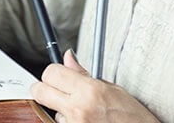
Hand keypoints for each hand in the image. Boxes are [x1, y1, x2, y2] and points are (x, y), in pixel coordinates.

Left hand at [31, 50, 159, 122]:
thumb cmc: (133, 118)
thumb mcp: (112, 89)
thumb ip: (84, 74)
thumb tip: (68, 57)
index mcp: (89, 90)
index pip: (51, 72)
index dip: (53, 72)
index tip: (57, 74)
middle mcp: (79, 109)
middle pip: (40, 91)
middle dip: (44, 89)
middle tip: (55, 90)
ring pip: (50, 112)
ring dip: (59, 110)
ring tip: (81, 112)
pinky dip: (67, 122)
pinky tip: (83, 121)